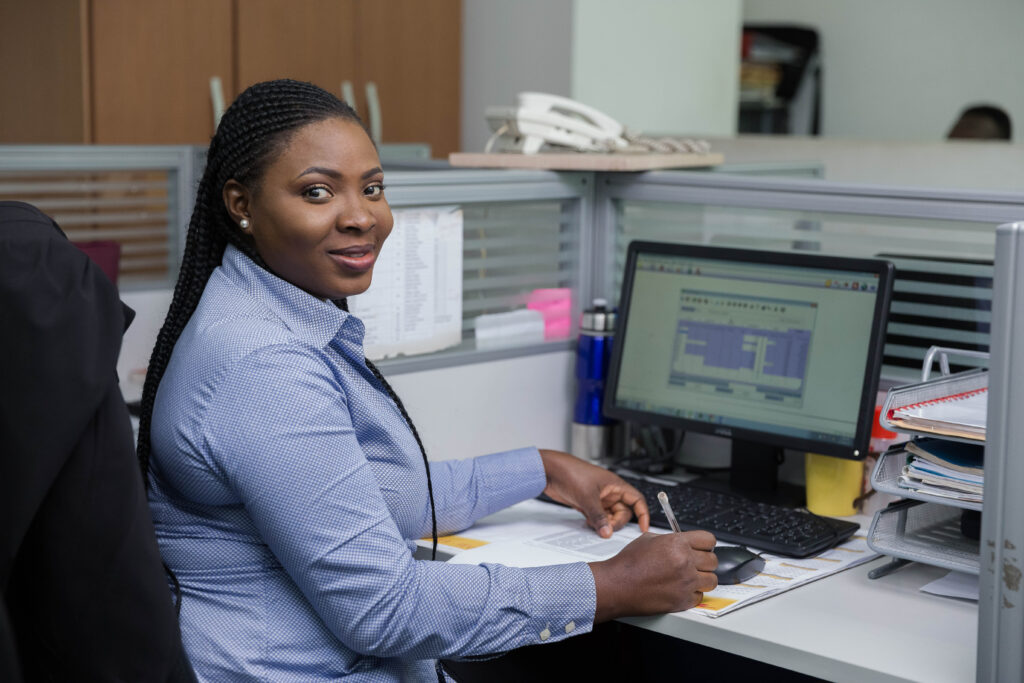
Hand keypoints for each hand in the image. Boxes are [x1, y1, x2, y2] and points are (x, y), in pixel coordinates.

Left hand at [538, 449, 649, 537]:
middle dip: (617, 522)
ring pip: (610, 516)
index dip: (643, 514)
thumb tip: (608, 532)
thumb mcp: (587, 497)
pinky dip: (596, 523)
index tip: (644, 528)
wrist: (550, 471)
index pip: (637, 500)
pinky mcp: (588, 503)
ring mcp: (599, 498)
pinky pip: (598, 517)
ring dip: (605, 524)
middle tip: (607, 528)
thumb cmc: (570, 473)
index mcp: (615, 485)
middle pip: (623, 512)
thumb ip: (599, 517)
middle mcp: (609, 492)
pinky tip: (588, 523)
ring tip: (595, 525)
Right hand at [589, 530, 717, 620]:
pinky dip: (692, 594)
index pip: (709, 540)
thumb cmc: (628, 564)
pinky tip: (680, 590)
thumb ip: (670, 539)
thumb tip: (682, 541)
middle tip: (695, 564)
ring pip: (712, 580)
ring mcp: (685, 582)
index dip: (706, 544)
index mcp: (677, 543)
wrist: (617, 585)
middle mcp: (684, 562)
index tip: (703, 548)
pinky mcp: (682, 600)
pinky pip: (700, 597)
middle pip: (713, 560)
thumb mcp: (648, 539)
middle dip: (705, 562)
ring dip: (702, 579)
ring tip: (690, 578)